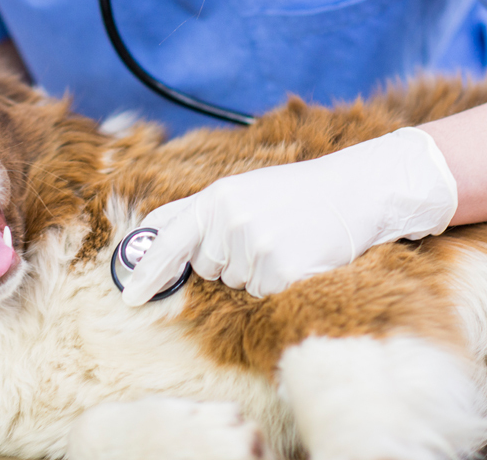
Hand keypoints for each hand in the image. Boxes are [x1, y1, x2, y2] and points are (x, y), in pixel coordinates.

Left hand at [122, 127, 457, 303]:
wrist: (356, 191)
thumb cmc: (298, 193)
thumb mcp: (243, 189)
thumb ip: (200, 214)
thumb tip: (152, 235)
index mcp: (216, 196)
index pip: (168, 239)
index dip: (147, 272)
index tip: (130, 297)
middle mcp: (229, 219)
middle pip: (208, 268)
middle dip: (231, 259)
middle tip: (267, 232)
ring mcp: (254, 245)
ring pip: (238, 283)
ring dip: (259, 269)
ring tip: (287, 239)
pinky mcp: (280, 269)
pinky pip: (264, 293)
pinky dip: (280, 282)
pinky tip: (299, 255)